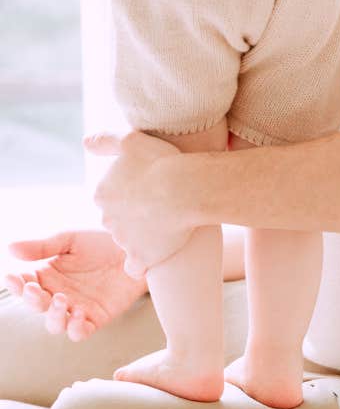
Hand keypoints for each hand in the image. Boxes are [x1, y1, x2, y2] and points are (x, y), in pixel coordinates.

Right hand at [4, 230, 146, 340]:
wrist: (136, 250)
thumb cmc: (103, 243)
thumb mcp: (71, 240)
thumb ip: (43, 246)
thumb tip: (10, 248)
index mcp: (48, 275)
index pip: (24, 284)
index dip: (16, 284)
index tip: (11, 278)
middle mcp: (59, 294)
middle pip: (37, 307)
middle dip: (32, 300)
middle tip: (35, 289)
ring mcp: (77, 308)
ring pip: (55, 324)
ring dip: (53, 317)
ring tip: (61, 300)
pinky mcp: (97, 318)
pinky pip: (80, 332)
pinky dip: (76, 328)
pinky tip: (80, 313)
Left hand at [84, 131, 191, 277]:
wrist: (185, 189)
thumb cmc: (161, 162)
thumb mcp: (131, 140)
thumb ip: (106, 141)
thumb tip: (85, 143)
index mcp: (102, 193)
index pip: (111, 199)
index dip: (130, 196)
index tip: (148, 192)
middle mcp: (107, 218)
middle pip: (118, 221)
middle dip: (134, 217)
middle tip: (160, 208)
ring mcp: (123, 239)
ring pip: (129, 241)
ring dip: (143, 237)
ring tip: (167, 227)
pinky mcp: (142, 256)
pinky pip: (135, 268)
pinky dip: (142, 265)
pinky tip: (153, 258)